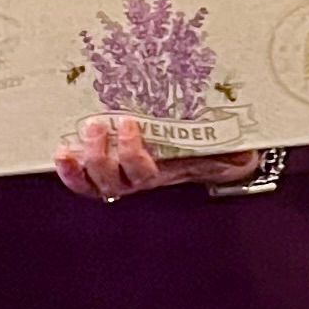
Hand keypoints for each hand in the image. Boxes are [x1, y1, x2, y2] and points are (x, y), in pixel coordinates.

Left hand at [54, 116, 264, 201]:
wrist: (200, 156)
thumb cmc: (206, 146)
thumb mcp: (219, 143)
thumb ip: (231, 148)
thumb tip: (246, 152)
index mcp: (164, 171)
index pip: (146, 173)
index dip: (132, 153)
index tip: (130, 124)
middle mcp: (138, 181)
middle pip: (115, 180)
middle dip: (103, 154)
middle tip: (99, 124)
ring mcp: (118, 180)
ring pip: (98, 184)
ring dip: (85, 160)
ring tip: (83, 133)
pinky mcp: (102, 174)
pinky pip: (84, 184)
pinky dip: (70, 172)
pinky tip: (62, 154)